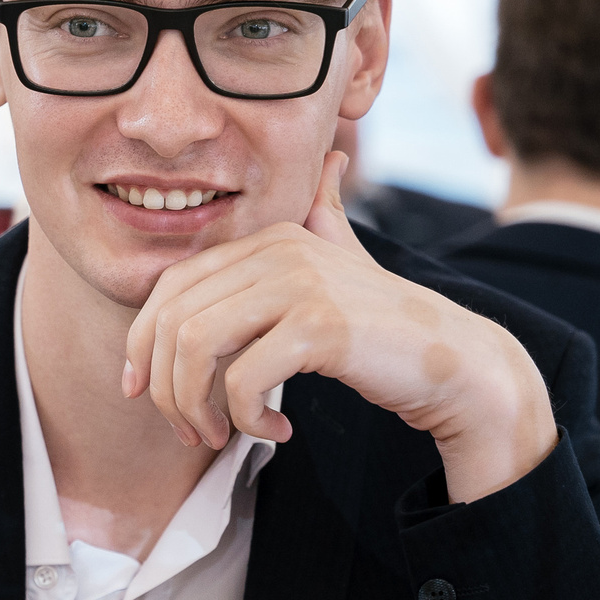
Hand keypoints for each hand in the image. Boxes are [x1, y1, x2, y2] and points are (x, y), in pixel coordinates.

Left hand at [121, 150, 556, 502]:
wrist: (455, 360)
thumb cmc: (386, 326)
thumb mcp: (346, 263)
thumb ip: (325, 217)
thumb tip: (333, 163)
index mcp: (270, 238)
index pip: (170, 286)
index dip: (143, 343)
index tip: (144, 392)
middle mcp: (280, 249)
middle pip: (174, 321)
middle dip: (167, 390)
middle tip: (192, 433)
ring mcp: (300, 284)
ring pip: (197, 348)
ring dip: (197, 408)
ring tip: (224, 436)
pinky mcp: (319, 326)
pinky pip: (244, 379)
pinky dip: (247, 418)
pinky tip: (275, 431)